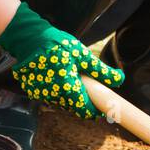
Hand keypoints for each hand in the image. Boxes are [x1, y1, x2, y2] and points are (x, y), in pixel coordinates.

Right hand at [0, 1, 124, 118]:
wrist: (30, 39)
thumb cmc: (58, 45)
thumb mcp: (83, 55)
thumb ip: (101, 71)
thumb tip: (120, 79)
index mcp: (67, 87)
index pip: (84, 109)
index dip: (94, 111)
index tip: (102, 107)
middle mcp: (52, 95)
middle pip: (73, 106)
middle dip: (83, 100)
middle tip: (90, 86)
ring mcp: (41, 94)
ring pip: (61, 101)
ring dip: (70, 95)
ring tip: (73, 77)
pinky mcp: (33, 90)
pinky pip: (50, 95)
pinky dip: (58, 90)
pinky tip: (60, 76)